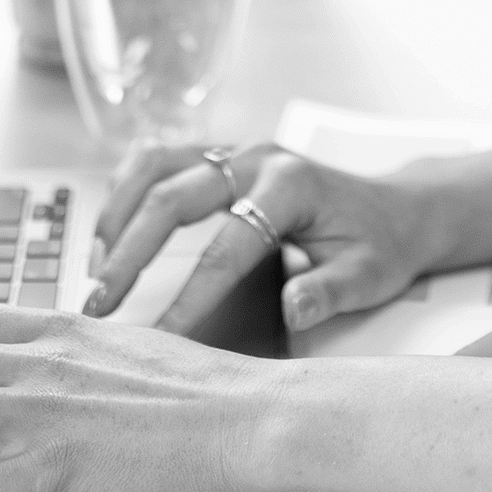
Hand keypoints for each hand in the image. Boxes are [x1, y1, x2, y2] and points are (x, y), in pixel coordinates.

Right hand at [87, 139, 447, 337]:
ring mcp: (235, 150)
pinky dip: (125, 193)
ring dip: (116, 216)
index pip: (226, 248)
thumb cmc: (381, 245)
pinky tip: (110, 236)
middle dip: (128, 253)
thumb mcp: (371, 276)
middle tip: (98, 306)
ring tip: (94, 272)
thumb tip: (292, 309)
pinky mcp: (220, 155)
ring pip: (153, 165)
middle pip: (171, 196)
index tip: (156, 341)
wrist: (396, 208)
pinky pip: (157, 160)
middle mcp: (256, 158)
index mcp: (292, 186)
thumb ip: (330, 291)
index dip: (188, 297)